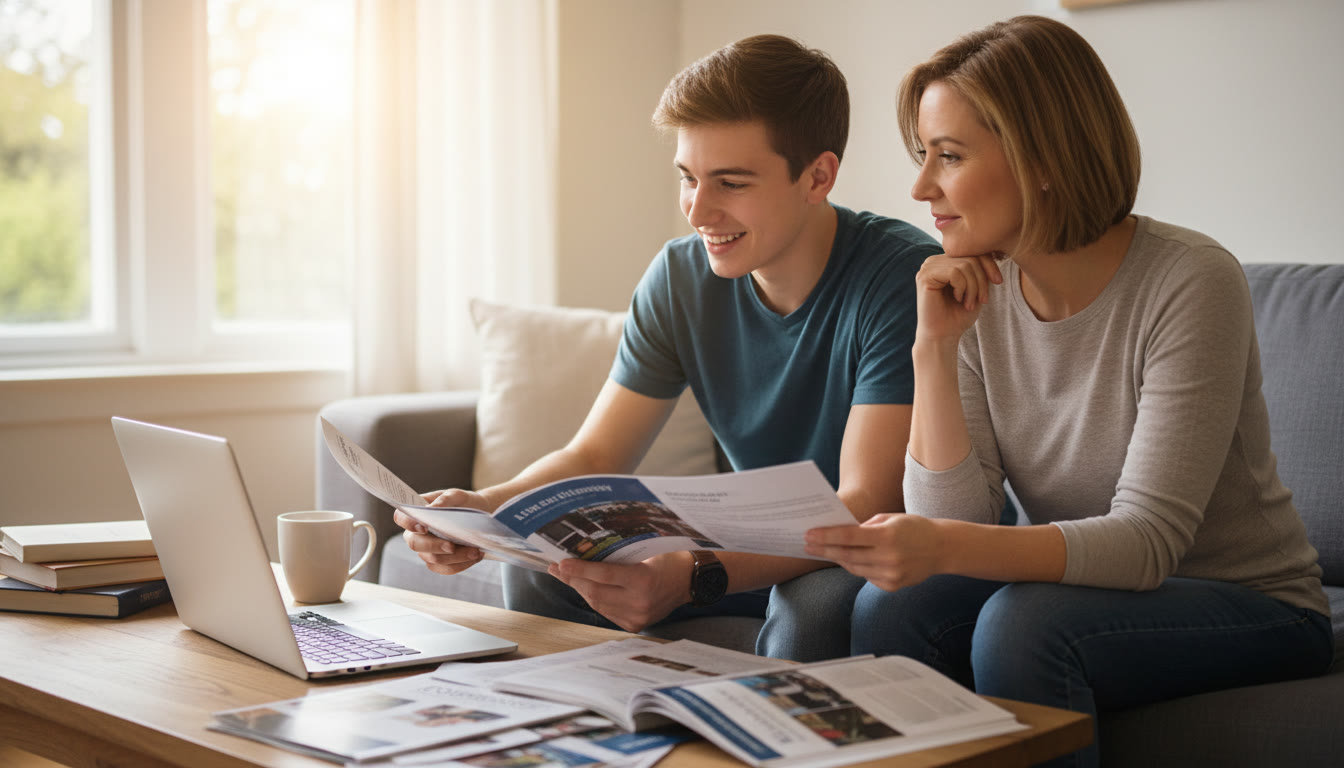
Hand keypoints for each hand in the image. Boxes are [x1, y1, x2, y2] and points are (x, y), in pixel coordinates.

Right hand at [391, 487, 492, 574]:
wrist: (481, 516)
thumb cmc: (465, 503)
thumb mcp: (457, 496)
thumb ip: (444, 500)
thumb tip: (429, 509)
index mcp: (417, 513)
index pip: (401, 517)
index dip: (408, 523)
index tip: (424, 527)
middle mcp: (416, 533)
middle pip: (415, 543)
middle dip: (434, 546)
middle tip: (452, 546)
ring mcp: (426, 550)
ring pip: (433, 559)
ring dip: (455, 557)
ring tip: (475, 550)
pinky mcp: (438, 563)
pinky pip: (445, 569)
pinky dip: (461, 564)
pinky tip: (475, 556)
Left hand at [547, 553, 690, 632]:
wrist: (691, 580)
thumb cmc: (669, 559)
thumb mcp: (646, 552)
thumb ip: (618, 558)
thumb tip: (585, 555)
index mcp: (643, 580)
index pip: (603, 575)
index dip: (580, 569)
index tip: (561, 563)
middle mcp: (639, 602)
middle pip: (596, 592)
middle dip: (573, 579)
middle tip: (556, 568)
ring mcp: (637, 616)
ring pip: (598, 604)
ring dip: (580, 590)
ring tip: (566, 577)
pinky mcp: (635, 624)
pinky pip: (607, 612)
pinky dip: (594, 599)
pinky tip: (585, 588)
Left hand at [803, 514, 943, 591]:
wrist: (942, 549)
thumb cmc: (913, 528)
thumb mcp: (890, 518)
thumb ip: (865, 526)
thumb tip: (838, 533)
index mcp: (887, 536)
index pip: (849, 537)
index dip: (826, 536)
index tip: (808, 534)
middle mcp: (889, 558)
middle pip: (847, 555)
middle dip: (824, 549)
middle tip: (806, 544)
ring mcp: (891, 575)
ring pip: (854, 568)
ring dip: (837, 558)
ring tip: (821, 550)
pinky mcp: (892, 586)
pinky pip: (866, 576)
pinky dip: (856, 567)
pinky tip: (845, 559)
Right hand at [914, 253, 1003, 343]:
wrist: (943, 336)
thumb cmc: (959, 315)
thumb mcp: (976, 288)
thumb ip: (980, 269)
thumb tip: (994, 251)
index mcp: (945, 261)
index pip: (973, 251)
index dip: (989, 265)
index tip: (998, 282)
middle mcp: (934, 261)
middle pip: (970, 257)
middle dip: (982, 280)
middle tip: (982, 300)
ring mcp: (928, 267)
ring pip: (964, 265)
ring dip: (973, 287)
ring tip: (969, 303)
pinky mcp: (925, 276)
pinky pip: (954, 272)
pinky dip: (962, 288)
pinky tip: (958, 299)